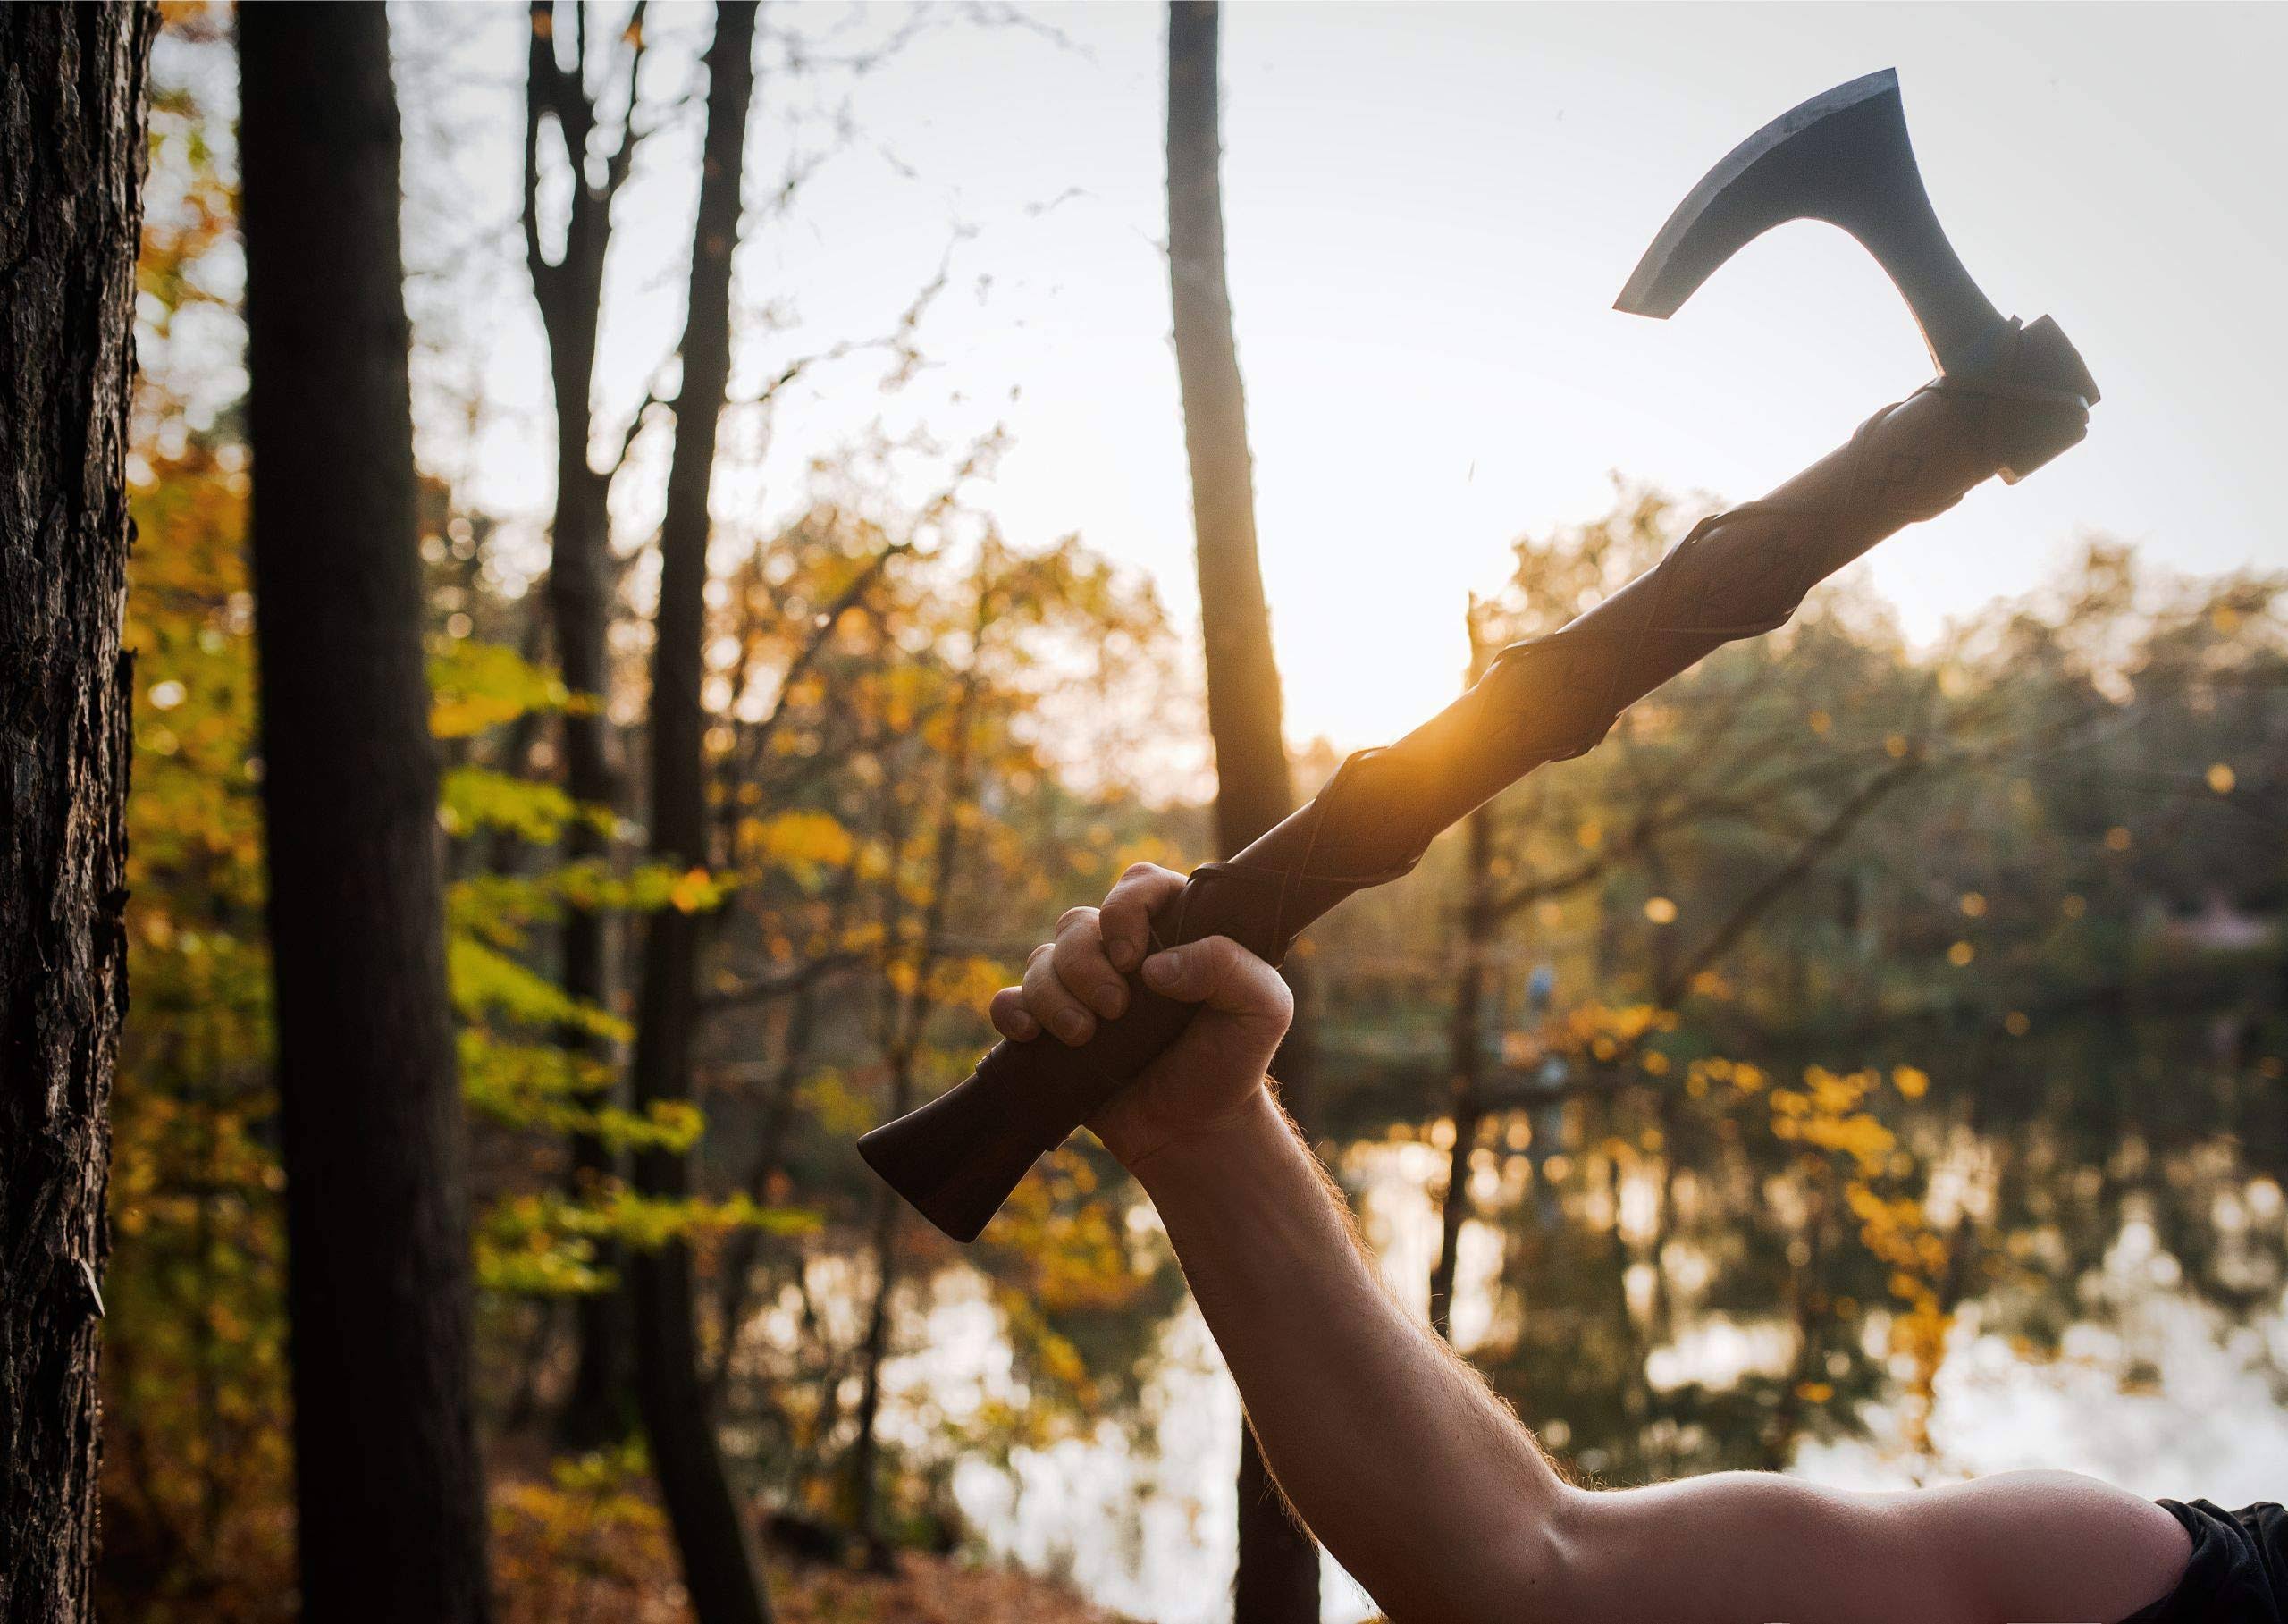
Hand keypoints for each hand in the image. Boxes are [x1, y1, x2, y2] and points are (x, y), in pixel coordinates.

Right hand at [987, 862, 1292, 1171]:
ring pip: (1042, 961)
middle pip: (1078, 924)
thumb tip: (1154, 966)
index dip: (1125, 910)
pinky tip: (1030, 1033)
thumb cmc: (1233, 1061)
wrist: (1197, 1130)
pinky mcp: (1053, 1028)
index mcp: (1175, 930)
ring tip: (1084, 1037)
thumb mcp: (1264, 1008)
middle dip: (1086, 966)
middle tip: (1115, 1010)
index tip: (1133, 959)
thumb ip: (1228, 966)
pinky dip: (1010, 1011)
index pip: (1139, 885)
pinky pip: (1010, 1001)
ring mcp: (1083, 988)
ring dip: (1053, 996)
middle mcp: (1123, 951)